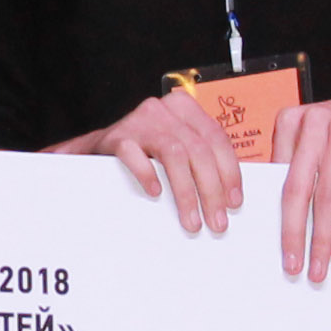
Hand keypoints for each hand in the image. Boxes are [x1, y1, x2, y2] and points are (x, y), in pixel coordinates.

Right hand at [51, 88, 242, 235]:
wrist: (96, 151)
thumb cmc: (145, 154)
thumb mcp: (177, 149)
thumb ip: (200, 159)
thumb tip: (229, 198)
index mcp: (185, 108)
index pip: (216, 139)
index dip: (229, 172)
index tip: (233, 202)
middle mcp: (164, 110)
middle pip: (198, 150)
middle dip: (211, 190)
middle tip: (215, 221)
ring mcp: (139, 121)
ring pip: (174, 154)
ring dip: (186, 193)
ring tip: (190, 221)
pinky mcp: (117, 136)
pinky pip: (134, 154)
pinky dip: (147, 174)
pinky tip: (155, 194)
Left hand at [269, 85, 330, 285]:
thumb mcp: (314, 133)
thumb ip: (293, 161)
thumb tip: (272, 211)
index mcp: (290, 120)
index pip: (276, 178)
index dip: (272, 215)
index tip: (272, 245)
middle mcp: (313, 124)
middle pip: (297, 190)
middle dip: (293, 233)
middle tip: (292, 265)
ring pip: (326, 198)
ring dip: (321, 238)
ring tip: (319, 265)